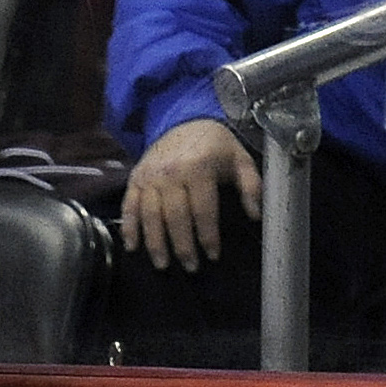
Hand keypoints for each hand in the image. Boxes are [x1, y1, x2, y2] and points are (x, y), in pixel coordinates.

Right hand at [120, 118, 261, 273]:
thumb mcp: (240, 159)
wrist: (184, 119)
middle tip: (190, 267)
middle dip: (183, 246)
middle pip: (175, 217)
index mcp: (198, 168)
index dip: (208, 236)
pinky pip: (129, 206)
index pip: (203, 210)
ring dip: (155, 243)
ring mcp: (150, 177)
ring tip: (163, 264)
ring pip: (150, 216)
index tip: (213, 256)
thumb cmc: (215, 145)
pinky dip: (129, 227)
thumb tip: (255, 216)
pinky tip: (132, 247)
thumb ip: (251, 186)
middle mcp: (171, 173)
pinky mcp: (135, 179)